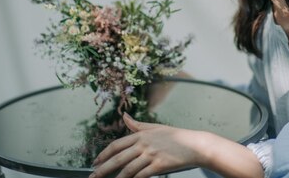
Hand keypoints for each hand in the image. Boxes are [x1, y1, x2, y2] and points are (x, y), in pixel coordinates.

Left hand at [90, 113, 206, 177]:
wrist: (195, 145)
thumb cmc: (176, 137)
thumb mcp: (156, 127)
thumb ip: (138, 125)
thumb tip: (124, 116)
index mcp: (141, 134)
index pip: (117, 145)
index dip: (104, 154)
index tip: (95, 162)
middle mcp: (144, 143)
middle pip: (118, 158)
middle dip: (103, 168)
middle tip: (93, 176)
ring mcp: (151, 154)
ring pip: (128, 169)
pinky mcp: (159, 165)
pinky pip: (141, 175)